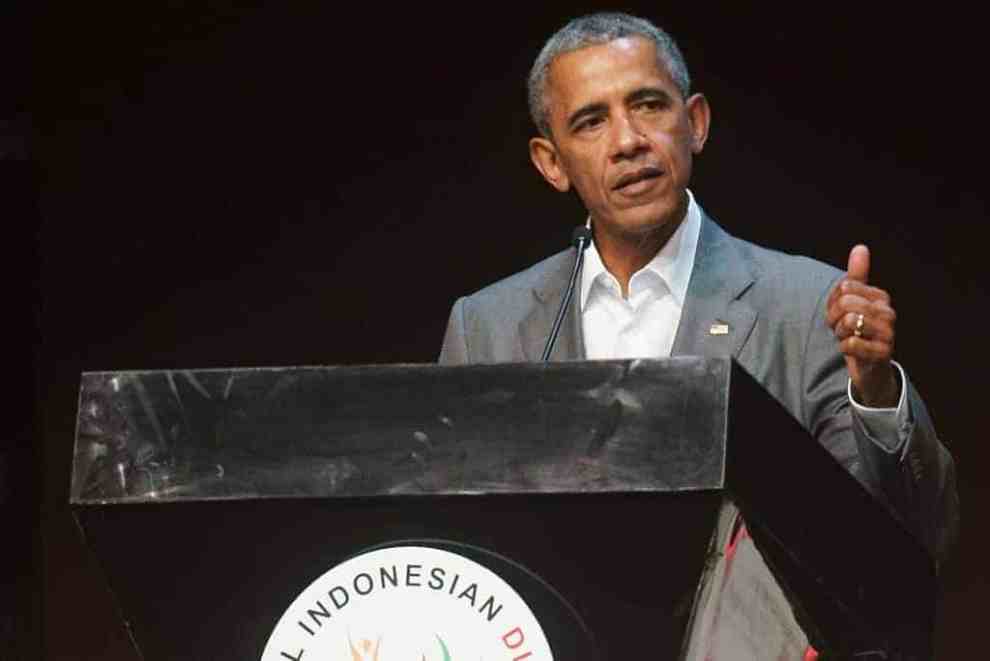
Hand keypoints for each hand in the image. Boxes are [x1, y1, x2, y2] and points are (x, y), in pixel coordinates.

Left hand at [825, 245, 899, 407]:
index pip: (845, 286)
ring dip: (840, 333)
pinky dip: (845, 348)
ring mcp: (888, 333)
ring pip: (849, 321)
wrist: (870, 366)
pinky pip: (852, 344)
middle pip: (846, 302)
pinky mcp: (883, 353)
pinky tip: (853, 350)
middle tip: (841, 328)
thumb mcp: (853, 301)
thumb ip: (857, 275)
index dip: (833, 302)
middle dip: (834, 318)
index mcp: (880, 297)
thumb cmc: (858, 331)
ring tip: (848, 338)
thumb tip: (860, 248)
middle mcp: (888, 313)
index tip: (839, 314)